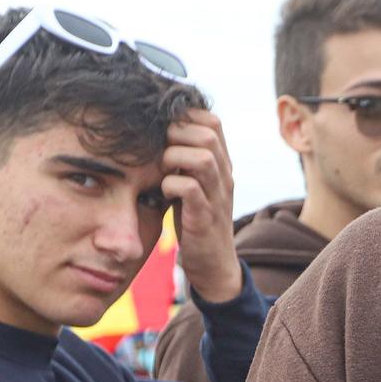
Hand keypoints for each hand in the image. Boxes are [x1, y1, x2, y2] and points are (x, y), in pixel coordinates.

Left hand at [163, 110, 240, 304]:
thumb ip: (184, 158)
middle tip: (159, 150)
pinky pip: (189, 189)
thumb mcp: (193, 182)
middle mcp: (224, 176)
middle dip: (176, 134)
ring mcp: (217, 197)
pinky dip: (170, 185)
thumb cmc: (195, 218)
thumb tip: (156, 129)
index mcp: (221, 164)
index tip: (164, 131)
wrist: (213, 264)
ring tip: (161, 171)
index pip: (213, 122)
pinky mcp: (205, 218)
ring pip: (203, 158)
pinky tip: (162, 193)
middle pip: (208, 134)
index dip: (186, 117)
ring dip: (172, 158)